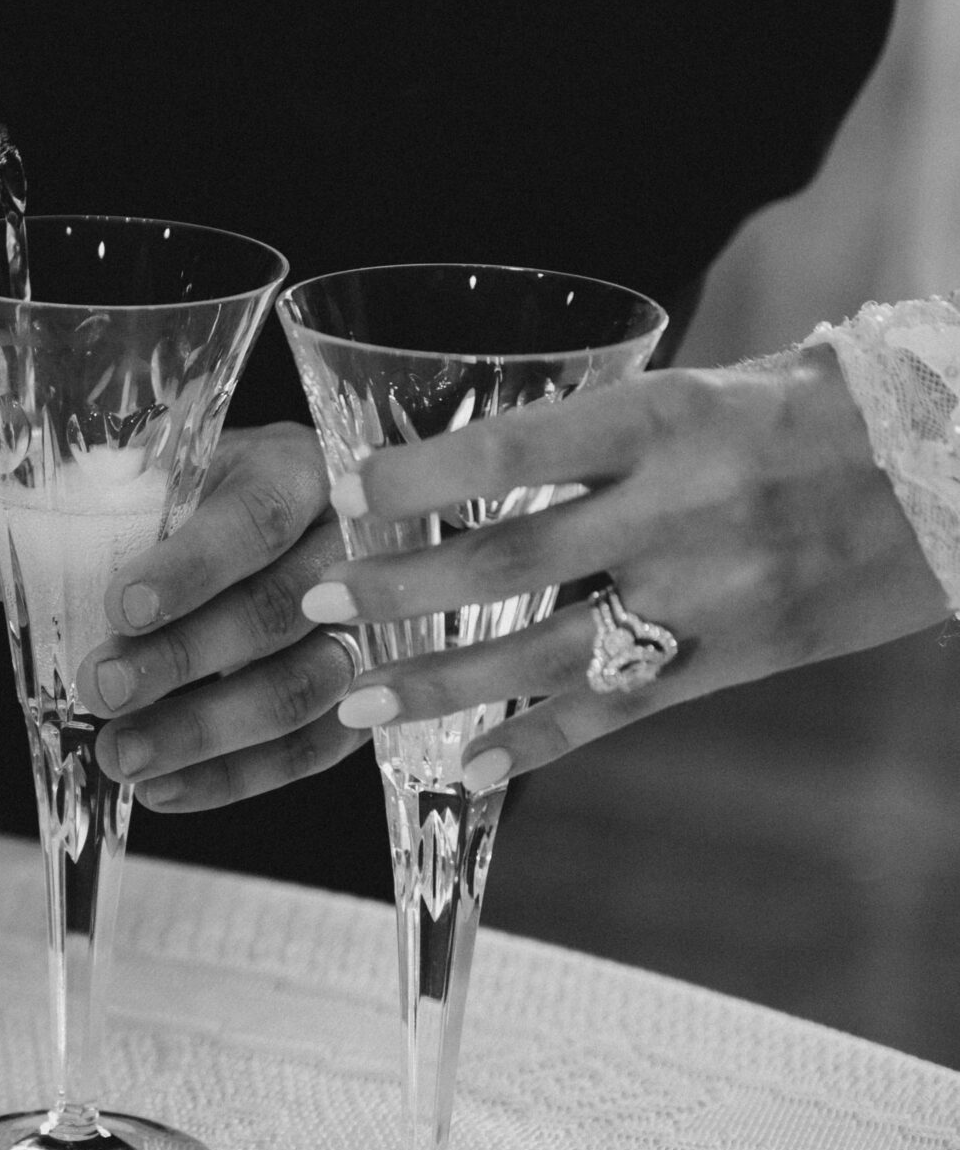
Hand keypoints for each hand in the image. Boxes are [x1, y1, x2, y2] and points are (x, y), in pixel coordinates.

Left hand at [0, 423, 375, 807]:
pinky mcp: (370, 692)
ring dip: (208, 731)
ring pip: (307, 685)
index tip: (119, 608)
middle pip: (281, 609)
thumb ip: (67, 527)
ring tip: (123, 757)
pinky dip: (237, 776)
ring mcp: (372, 622)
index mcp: (295, 468)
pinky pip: (316, 748)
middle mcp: (349, 543)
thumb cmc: (206, 503)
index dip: (192, 566)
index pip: (258, 517)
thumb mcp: (148, 492)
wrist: (285, 524)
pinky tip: (167, 791)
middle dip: (184, 660)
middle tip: (99, 691)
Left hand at [297, 346, 949, 791]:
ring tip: (352, 701)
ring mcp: (710, 596)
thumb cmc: (836, 410)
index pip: (515, 450)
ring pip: (547, 652)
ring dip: (440, 681)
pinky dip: (536, 741)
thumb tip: (499, 453)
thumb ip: (619, 426)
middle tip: (313, 604)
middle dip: (398, 589)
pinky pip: (618, 708)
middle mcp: (681, 509)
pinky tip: (465, 767)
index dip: (419, 480)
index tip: (340, 497)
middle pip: (510, 560)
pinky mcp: (738, 660)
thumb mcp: (728, 381)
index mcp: (670, 418)